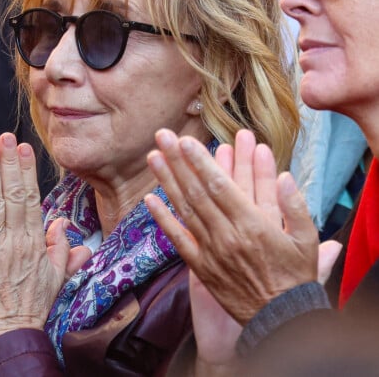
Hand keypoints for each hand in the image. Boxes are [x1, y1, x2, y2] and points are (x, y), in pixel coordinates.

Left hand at [0, 133, 73, 347]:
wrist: (9, 335)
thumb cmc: (32, 306)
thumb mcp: (55, 277)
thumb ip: (62, 249)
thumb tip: (63, 223)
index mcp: (35, 243)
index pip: (31, 198)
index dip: (26, 171)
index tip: (24, 148)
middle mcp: (16, 242)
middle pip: (11, 195)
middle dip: (7, 164)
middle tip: (4, 137)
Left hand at [144, 129, 319, 325]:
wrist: (282, 320)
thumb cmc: (295, 276)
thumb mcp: (307, 239)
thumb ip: (295, 205)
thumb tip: (284, 175)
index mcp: (252, 225)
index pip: (220, 185)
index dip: (200, 161)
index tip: (186, 141)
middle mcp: (226, 235)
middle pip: (196, 191)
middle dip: (178, 161)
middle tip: (163, 136)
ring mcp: (210, 251)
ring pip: (184, 210)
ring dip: (167, 181)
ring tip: (153, 157)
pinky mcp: (201, 267)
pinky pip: (178, 240)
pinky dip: (163, 219)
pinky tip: (150, 199)